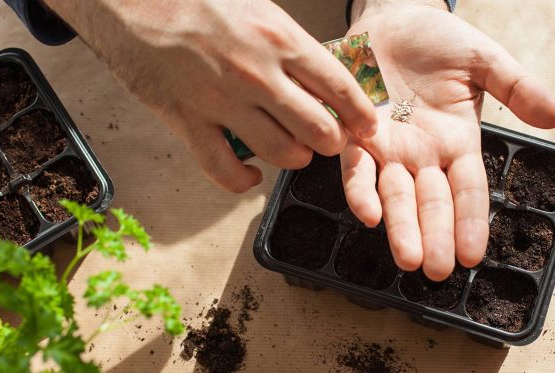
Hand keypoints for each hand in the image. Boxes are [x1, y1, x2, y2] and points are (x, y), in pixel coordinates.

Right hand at [44, 0, 376, 191]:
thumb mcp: (256, 7)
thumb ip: (288, 43)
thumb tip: (319, 73)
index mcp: (279, 39)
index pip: (340, 87)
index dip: (360, 114)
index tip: (367, 125)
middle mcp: (257, 75)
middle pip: (319, 130)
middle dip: (331, 141)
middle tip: (327, 138)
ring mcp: (222, 102)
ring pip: (282, 154)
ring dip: (294, 158)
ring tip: (292, 150)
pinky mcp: (187, 122)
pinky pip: (224, 171)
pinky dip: (243, 180)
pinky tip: (251, 174)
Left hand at [344, 1, 554, 279]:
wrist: (392, 15)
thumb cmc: (439, 39)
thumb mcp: (485, 60)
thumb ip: (517, 87)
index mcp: (458, 142)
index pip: (468, 191)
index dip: (470, 222)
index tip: (473, 255)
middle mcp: (423, 153)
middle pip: (431, 202)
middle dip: (434, 237)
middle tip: (436, 270)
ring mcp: (389, 147)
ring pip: (395, 195)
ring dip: (400, 227)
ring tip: (408, 258)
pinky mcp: (355, 133)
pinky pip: (356, 167)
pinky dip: (360, 189)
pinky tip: (367, 213)